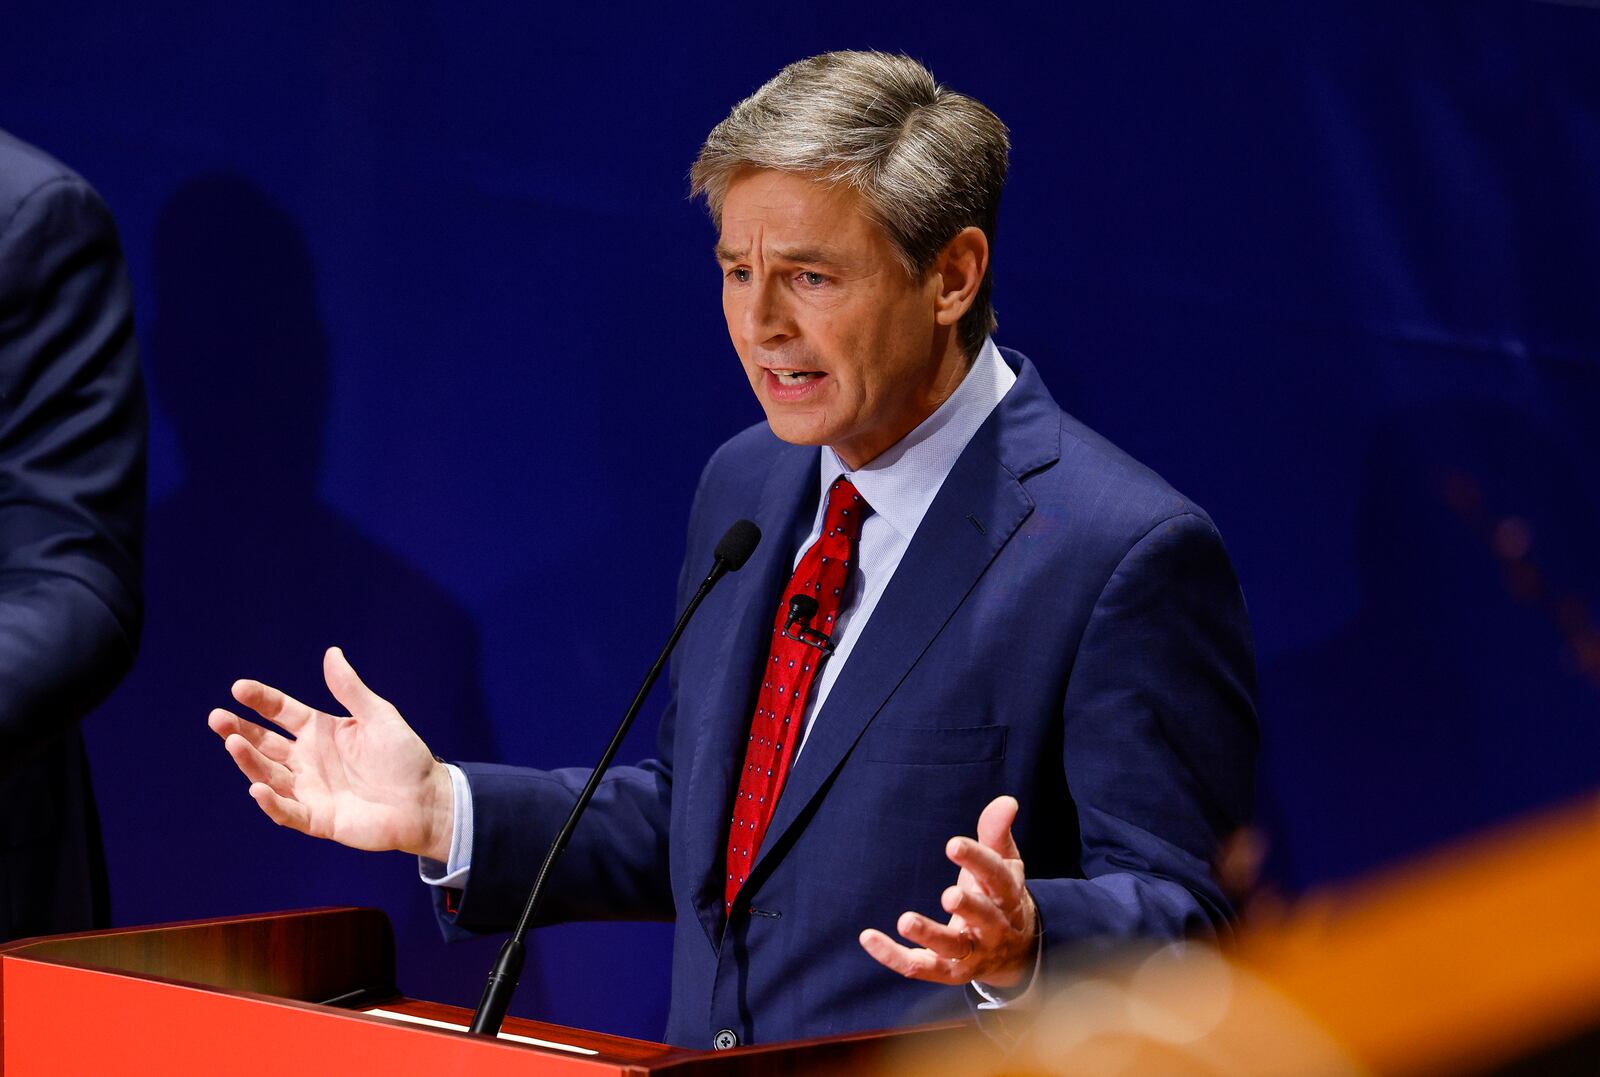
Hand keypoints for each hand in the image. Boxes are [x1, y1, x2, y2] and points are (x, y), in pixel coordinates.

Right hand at [207, 646, 453, 860]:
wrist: (427, 800)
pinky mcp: (318, 819)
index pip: (281, 712)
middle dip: (240, 731)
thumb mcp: (378, 716)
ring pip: (269, 775)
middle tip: (217, 718)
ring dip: (249, 761)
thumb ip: (351, 690)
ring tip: (232, 743)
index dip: (260, 700)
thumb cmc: (405, 756)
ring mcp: (310, 790)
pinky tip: (257, 787)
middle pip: (265, 744)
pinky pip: (288, 812)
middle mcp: (308, 760)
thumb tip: (332, 653)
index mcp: (320, 731)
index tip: (239, 688)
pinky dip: (271, 802)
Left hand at [858, 795, 1037, 988]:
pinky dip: (892, 955)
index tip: (953, 844)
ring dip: (929, 936)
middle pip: (984, 919)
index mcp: (1008, 897)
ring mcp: (971, 954)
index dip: (978, 861)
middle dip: (968, 908)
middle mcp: (994, 929)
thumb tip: (1006, 800)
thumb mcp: (1004, 863)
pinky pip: (920, 966)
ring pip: (952, 949)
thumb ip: (996, 833)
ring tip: (905, 920)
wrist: (1015, 953)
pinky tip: (867, 937)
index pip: (997, 878)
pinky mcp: (946, 971)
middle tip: (949, 895)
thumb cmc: (1000, 896)